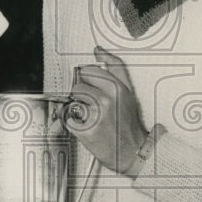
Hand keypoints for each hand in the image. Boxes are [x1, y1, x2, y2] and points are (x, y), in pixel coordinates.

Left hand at [67, 47, 149, 174]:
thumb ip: (114, 68)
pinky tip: (87, 127)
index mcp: (117, 87)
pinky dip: (73, 123)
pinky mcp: (85, 130)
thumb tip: (99, 50)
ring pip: (72, 101)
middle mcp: (106, 100)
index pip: (88, 70)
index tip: (91, 86)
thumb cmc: (128, 123)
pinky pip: (68, 118)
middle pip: (78, 85)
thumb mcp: (128, 91)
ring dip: (78, 108)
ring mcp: (95, 115)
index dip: (88, 79)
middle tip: (93, 106)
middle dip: (82, 94)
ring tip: (91, 117)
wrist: (132, 151)